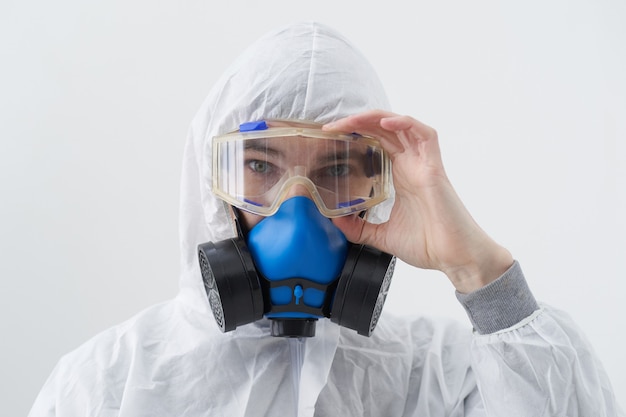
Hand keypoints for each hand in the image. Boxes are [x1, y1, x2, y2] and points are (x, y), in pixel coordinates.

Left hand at [323, 110, 512, 292]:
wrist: (454, 258)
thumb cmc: (429, 245)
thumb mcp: (380, 236)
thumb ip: (358, 229)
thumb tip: (335, 221)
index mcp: (400, 176)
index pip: (376, 143)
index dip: (356, 134)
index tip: (332, 137)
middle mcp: (412, 165)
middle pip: (384, 130)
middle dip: (358, 122)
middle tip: (333, 127)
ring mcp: (424, 164)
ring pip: (401, 126)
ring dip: (375, 118)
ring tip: (352, 120)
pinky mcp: (435, 168)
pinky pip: (424, 135)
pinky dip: (406, 123)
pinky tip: (385, 123)